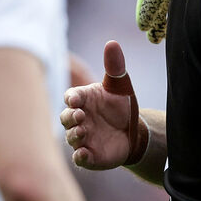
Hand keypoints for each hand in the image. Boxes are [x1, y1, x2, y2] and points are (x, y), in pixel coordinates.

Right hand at [62, 41, 146, 168]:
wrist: (133, 132)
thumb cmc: (120, 106)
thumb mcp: (120, 86)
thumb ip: (115, 66)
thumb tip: (112, 43)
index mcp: (84, 100)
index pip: (71, 97)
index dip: (72, 98)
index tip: (76, 98)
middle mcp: (79, 119)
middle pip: (66, 117)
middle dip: (69, 116)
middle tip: (80, 115)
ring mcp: (83, 137)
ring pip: (71, 137)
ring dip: (74, 135)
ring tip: (82, 131)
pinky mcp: (90, 155)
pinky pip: (80, 158)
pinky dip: (80, 156)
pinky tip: (84, 154)